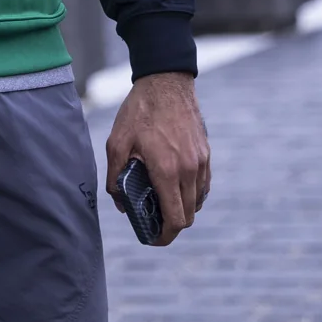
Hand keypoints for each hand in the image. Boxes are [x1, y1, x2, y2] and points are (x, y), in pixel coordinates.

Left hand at [105, 71, 209, 245]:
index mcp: (166, 170)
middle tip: (154, 224)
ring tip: (161, 204)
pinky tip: (174, 188)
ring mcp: (200, 162)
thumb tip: (120, 202)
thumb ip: (116, 176)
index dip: (165, 236)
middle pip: (188, 216)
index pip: (175, 218)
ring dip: (182, 209)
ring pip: (197, 202)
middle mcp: (188, 170)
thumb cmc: (139, 111)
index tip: (153, 239)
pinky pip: (203, 185)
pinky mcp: (206, 154)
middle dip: (171, 226)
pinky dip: (191, 194)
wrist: (166, 82)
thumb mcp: (116, 142)